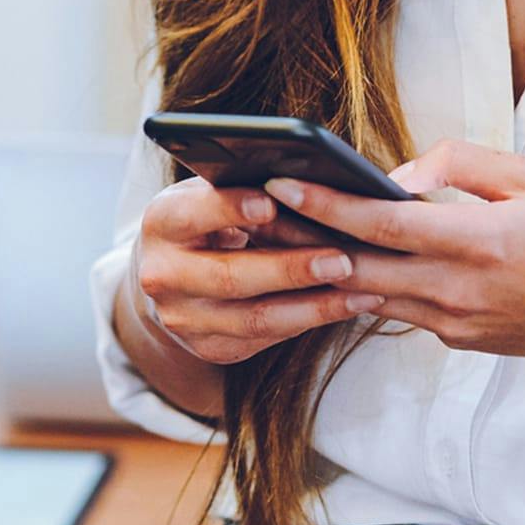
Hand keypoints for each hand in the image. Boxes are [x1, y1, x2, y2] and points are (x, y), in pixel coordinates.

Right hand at [133, 178, 386, 366]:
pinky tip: (348, 306)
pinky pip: (265, 338)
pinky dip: (310, 321)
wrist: (171, 273)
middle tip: (343, 260)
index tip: (272, 203)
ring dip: (314, 307)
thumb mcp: (212, 191)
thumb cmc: (207, 215)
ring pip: (254, 319)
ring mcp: (183, 320)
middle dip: (290, 270)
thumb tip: (305, 177)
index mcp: (161, 222)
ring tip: (363, 291)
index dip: (231, 208)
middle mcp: (162, 275)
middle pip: (230, 277)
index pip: (194, 213)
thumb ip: (243, 185)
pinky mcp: (208, 347)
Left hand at [261, 139, 524, 359]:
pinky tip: (343, 263)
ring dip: (326, 268)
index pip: (380, 225)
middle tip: (255, 213)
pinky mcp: (459, 340)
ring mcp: (456, 323)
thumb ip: (460, 165)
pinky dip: (369, 286)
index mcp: (477, 242)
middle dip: (302, 240)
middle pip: (358, 267)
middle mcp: (458, 291)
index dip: (324, 204)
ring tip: (282, 236)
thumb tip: (399, 175)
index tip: (281, 183)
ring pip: (371, 295)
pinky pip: (401, 309)